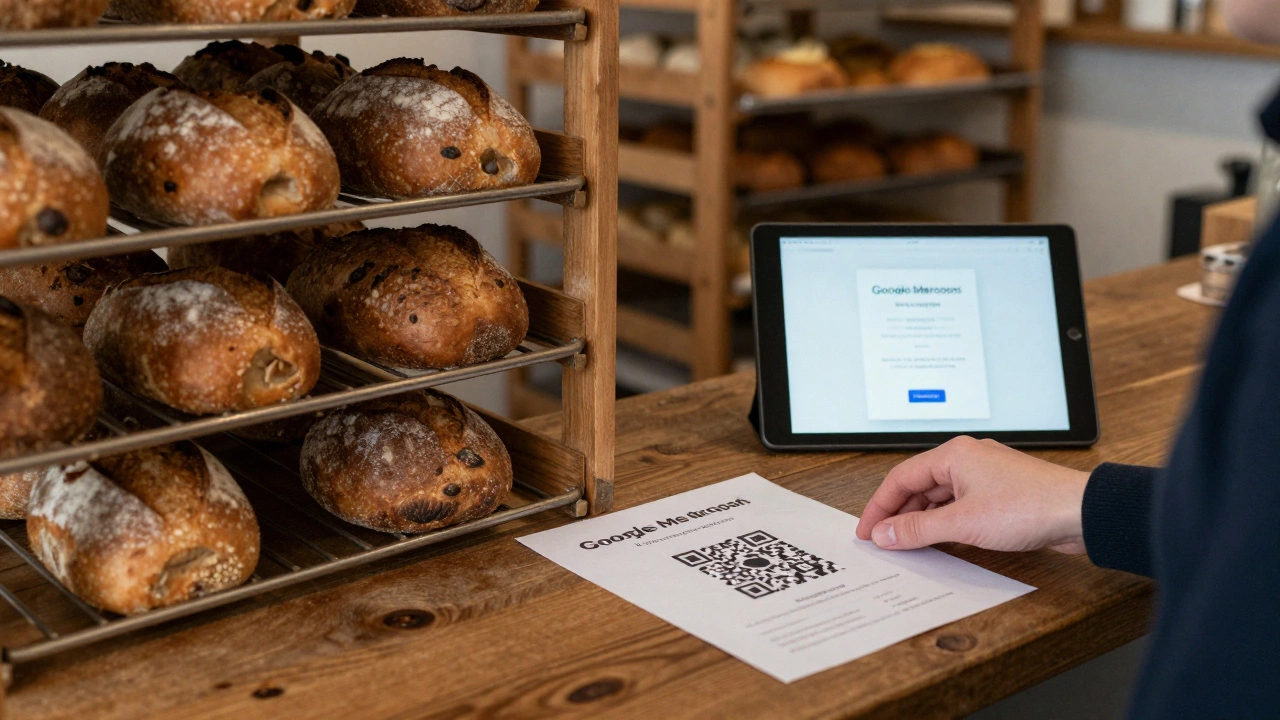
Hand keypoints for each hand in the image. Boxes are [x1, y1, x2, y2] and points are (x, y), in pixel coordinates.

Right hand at [854, 436, 1090, 553]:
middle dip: (898, 514)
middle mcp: (967, 459)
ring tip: (906, 545)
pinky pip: (960, 506)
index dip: (879, 506)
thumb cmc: (1029, 506)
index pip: (901, 478)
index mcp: (953, 454)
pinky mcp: (1000, 494)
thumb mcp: (962, 523)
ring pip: (940, 497)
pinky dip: (944, 523)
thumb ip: (917, 530)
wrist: (1079, 513)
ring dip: (921, 520)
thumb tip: (885, 534)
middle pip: (919, 486)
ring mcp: (985, 476)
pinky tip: (940, 541)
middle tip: (882, 540)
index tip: (867, 530)